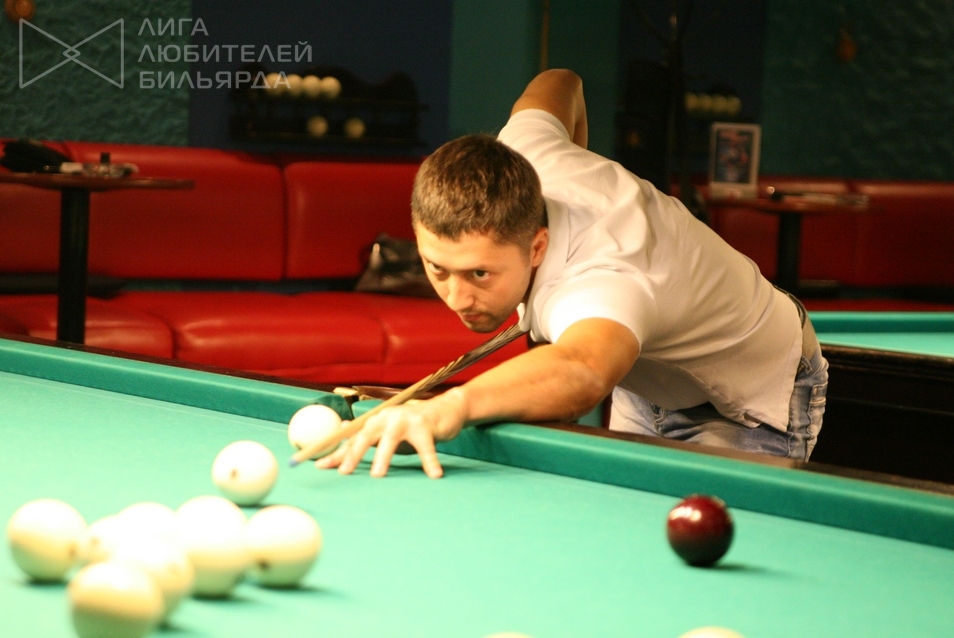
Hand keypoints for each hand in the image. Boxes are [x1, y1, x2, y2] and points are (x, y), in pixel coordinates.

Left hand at [314, 387, 468, 478]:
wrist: (443, 410)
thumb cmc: (411, 426)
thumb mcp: (385, 431)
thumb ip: (364, 434)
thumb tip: (339, 430)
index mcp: (375, 420)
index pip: (352, 437)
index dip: (336, 452)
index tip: (319, 466)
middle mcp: (387, 417)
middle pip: (367, 434)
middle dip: (354, 453)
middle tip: (344, 472)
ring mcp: (407, 419)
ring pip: (391, 439)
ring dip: (383, 457)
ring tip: (377, 475)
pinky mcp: (426, 426)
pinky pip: (426, 447)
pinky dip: (430, 461)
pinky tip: (434, 474)